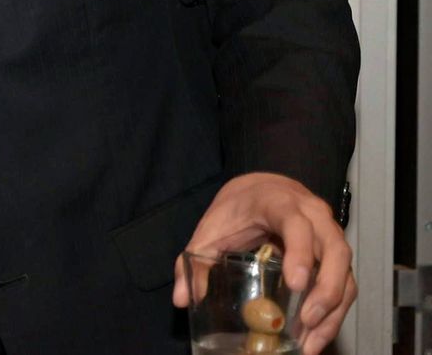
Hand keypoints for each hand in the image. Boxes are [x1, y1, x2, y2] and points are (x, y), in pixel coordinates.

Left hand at [171, 172, 354, 353]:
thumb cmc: (237, 210)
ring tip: (313, 341)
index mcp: (281, 204)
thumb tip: (181, 299)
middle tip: (307, 320)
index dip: (301, 253)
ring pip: (346, 271)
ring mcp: (330, 235)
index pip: (298, 225)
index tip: (296, 284)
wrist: (262, 188)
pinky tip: (318, 336)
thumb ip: (194, 260)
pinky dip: (337, 311)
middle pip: (335, 251)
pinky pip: (346, 283)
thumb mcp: (211, 229)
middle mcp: (315, 217)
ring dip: (334, 308)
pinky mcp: (336, 255)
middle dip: (326, 289)